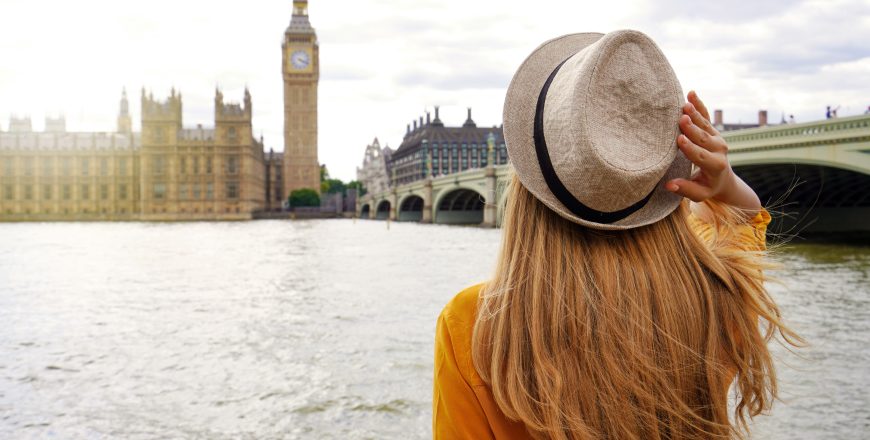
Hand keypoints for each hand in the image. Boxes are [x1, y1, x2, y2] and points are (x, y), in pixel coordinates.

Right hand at [665, 91, 760, 218]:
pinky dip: (699, 105)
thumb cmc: (707, 186)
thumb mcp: (699, 193)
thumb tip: (669, 185)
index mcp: (716, 166)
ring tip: (685, 105)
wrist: (723, 178)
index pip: (701, 156)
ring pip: (704, 125)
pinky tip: (691, 94)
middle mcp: (719, 150)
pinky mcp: (714, 131)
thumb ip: (685, 189)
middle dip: (692, 128)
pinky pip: (706, 116)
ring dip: (695, 114)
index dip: (690, 148)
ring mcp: (717, 138)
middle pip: (703, 137)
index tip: (679, 140)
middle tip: (681, 119)